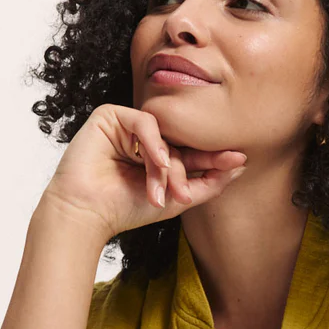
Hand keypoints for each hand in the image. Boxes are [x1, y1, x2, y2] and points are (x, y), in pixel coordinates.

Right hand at [40, 102, 247, 241]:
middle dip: (185, 170)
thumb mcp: (178, 199)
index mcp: (158, 154)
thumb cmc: (126, 209)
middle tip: (182, 194)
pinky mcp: (110, 115)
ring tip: (162, 192)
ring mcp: (127, 125)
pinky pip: (144, 122)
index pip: (191, 151)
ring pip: (163, 135)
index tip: (240, 160)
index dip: (214, 157)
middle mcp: (144, 137)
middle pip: (180, 142)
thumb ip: (209, 183)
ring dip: (166, 166)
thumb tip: (241, 165)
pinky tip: (154, 163)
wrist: (87, 213)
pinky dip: (153, 144)